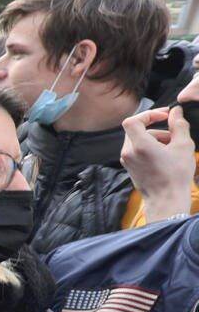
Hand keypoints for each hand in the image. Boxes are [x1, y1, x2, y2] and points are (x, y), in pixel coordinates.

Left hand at [123, 106, 195, 224]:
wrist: (166, 200)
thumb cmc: (175, 175)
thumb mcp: (183, 146)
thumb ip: (179, 125)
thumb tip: (176, 112)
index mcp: (139, 145)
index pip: (132, 120)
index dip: (148, 114)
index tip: (163, 116)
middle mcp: (128, 152)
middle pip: (136, 130)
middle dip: (156, 128)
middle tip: (173, 134)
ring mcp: (127, 161)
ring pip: (138, 140)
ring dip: (155, 139)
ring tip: (173, 147)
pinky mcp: (130, 167)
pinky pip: (137, 150)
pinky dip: (150, 148)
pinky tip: (165, 155)